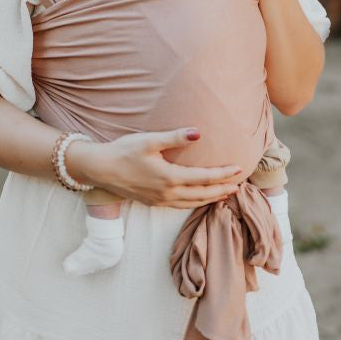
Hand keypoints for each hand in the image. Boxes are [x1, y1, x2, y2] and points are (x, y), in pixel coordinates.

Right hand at [67, 129, 246, 208]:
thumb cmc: (124, 151)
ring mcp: (160, 201)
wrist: (101, 169)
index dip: (223, 174)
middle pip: (203, 194)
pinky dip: (196, 203)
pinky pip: (181, 206)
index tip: (239, 169)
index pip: (204, 178)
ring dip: (211, 198)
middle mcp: (168, 193)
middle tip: (240, 185)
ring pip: (193, 203)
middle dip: (223, 189)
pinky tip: (199, 198)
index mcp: (169, 178)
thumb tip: (198, 133)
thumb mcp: (149, 140)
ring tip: (225, 193)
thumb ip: (174, 138)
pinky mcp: (153, 203)